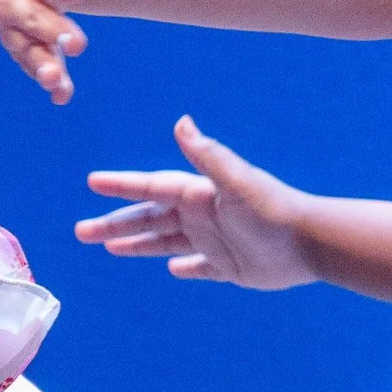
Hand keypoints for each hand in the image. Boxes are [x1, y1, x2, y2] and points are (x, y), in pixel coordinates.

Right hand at [0, 0, 121, 106]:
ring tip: (58, 81)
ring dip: (41, 64)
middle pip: (30, 15)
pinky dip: (50, 81)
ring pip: (26, 47)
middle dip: (52, 30)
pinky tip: (63, 97)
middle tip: (80, 44)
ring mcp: (15, 23)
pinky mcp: (23, 44)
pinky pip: (35, 64)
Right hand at [80, 120, 316, 289]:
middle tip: (81, 232)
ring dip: (137, 244)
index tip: (92, 182)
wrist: (310, 243)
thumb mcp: (236, 181)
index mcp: (198, 194)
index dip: (122, 185)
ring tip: (108, 247)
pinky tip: (172, 268)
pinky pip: (200, 268)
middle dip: (115, 224)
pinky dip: (185, 267)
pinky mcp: (230, 267)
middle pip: (149, 219)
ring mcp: (214, 241)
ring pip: (165, 242)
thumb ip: (207, 155)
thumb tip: (181, 122)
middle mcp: (202, 216)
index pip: (151, 188)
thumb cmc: (273, 210)